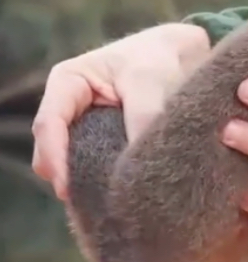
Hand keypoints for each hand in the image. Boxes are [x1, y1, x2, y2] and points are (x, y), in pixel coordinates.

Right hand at [31, 23, 210, 199]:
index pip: (49, 125)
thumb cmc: (160, 58)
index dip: (56, 159)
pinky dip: (110, 184)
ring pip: (77, 166)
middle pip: (56, 154)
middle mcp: (70, 110)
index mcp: (67, 83)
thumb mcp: (150, 79)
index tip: (69, 189)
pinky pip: (100, 171)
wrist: (184, 56)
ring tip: (114, 203)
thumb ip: (144, 116)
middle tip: (95, 205)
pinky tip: (126, 198)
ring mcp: (87, 130)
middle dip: (72, 179)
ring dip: (92, 184)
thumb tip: (142, 164)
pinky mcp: (108, 147)